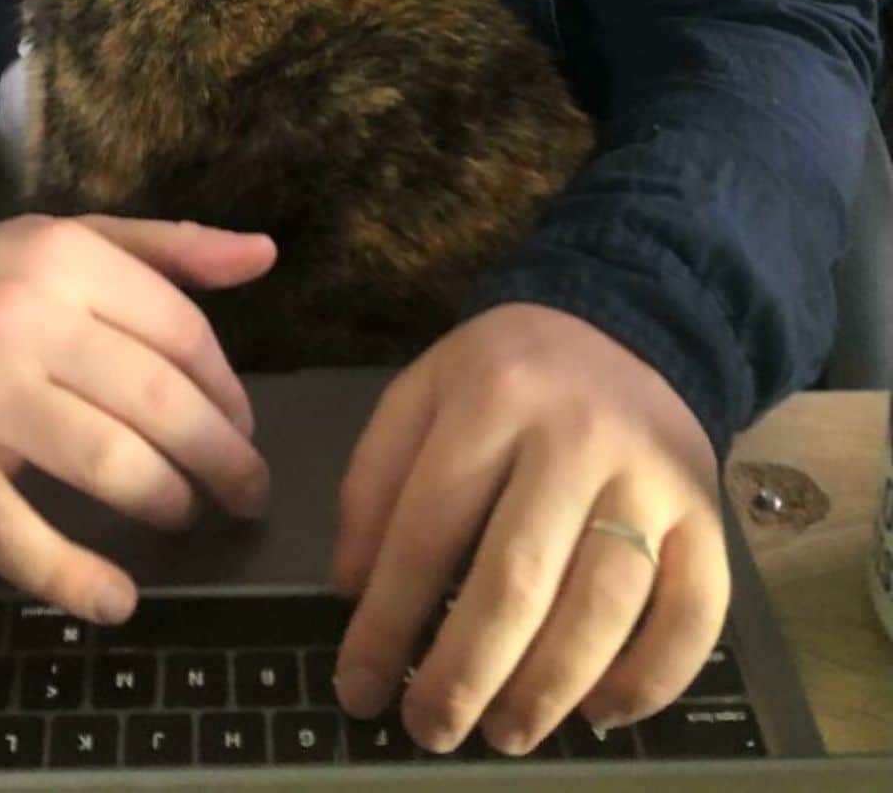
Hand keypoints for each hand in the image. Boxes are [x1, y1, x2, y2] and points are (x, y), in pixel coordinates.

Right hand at [0, 213, 276, 622]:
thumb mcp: (74, 240)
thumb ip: (172, 249)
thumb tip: (265, 254)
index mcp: (70, 259)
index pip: (182, 334)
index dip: (228, 392)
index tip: (244, 431)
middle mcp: (28, 319)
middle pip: (159, 402)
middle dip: (222, 459)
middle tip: (247, 495)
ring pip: (105, 462)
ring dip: (166, 502)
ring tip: (188, 517)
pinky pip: (14, 534)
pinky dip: (72, 577)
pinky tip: (116, 599)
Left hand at [328, 302, 728, 755]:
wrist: (629, 330)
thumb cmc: (509, 377)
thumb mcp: (424, 391)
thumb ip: (376, 478)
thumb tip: (353, 591)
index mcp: (493, 396)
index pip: (428, 526)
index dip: (387, 621)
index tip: (358, 690)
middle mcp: (579, 435)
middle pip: (518, 578)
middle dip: (464, 674)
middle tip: (429, 730)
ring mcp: (653, 477)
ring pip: (603, 607)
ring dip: (547, 691)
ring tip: (503, 732)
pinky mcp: (709, 516)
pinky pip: (694, 616)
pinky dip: (650, 681)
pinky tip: (599, 712)